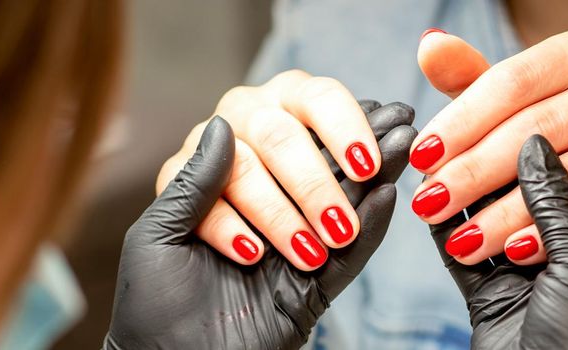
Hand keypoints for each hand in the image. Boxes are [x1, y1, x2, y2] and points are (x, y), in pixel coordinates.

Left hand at [104, 117, 402, 348]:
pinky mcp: (311, 289)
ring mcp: (292, 249)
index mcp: (219, 191)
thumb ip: (194, 181)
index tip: (306, 136)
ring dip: (372, 172)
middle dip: (338, 158)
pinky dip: (370, 225)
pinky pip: (347, 258)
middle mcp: (261, 211)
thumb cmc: (151, 307)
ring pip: (337, 204)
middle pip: (309, 170)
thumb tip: (224, 125)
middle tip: (385, 128)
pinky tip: (387, 194)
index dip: (292, 142)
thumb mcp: (158, 236)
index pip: (260, 149)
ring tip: (402, 140)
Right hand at [157, 71, 414, 269]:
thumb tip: (399, 148)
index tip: (370, 167)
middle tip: (340, 230)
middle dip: (315, 185)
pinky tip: (252, 253)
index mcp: (294, 111)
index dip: (348, 128)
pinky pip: (195, 193)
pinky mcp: (168, 181)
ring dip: (279, 214)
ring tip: (307, 253)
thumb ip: (361, 194)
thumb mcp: (331, 241)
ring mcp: (204, 147)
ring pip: (242, 164)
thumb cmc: (285, 273)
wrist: (217, 331)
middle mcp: (248, 117)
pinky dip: (229, 227)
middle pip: (280, 134)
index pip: (321, 98)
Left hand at [412, 27, 567, 265]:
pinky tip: (514, 253)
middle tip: (429, 204)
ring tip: (463, 239)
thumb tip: (430, 45)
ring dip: (505, 214)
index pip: (512, 82)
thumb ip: (469, 79)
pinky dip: (554, 235)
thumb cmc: (549, 145)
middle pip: (535, 128)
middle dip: (473, 172)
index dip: (460, 121)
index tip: (420, 157)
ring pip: (566, 176)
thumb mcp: (507, 110)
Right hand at [429, 135, 567, 348]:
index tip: (508, 107)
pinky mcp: (487, 293)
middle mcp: (564, 249)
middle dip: (487, 161)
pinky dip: (443, 224)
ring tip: (433, 153)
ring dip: (459, 189)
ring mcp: (523, 270)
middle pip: (522, 190)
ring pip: (485, 215)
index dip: (537, 141)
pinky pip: (459, 249)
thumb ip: (556, 200)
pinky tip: (426, 194)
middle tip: (456, 128)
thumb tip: (533, 138)